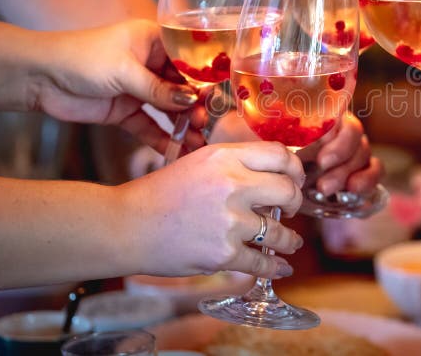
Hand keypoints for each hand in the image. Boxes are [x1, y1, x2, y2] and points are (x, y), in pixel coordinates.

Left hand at [32, 19, 204, 153]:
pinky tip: (176, 150)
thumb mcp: (125, 70)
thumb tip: (191, 101)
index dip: (204, 79)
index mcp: (153, 41)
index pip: (188, 60)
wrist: (39, 77)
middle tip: (205, 124)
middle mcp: (151, 64)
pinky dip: (163, 138)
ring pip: (169, 109)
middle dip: (196, 106)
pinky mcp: (126, 111)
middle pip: (183, 87)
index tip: (216, 98)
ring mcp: (139, 88)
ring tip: (198, 143)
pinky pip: (151, 126)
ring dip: (183, 125)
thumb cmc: (81, 58)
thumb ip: (159, 89)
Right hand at [123, 142, 304, 278]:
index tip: (295, 179)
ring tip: (291, 242)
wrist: (125, 225)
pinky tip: (279, 266)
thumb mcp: (198, 162)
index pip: (280, 155)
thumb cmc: (159, 193)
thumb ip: (234, 165)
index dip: (295, 169)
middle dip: (295, 202)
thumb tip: (273, 175)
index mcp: (225, 157)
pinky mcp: (222, 253)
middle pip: (288, 191)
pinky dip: (274, 266)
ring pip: (280, 232)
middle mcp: (231, 184)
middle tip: (291, 208)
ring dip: (290, 240)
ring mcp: (229, 221)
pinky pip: (261, 262)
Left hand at [209, 110, 382, 196]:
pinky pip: (371, 174)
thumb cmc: (250, 142)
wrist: (247, 165)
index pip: (346, 124)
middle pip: (358, 144)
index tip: (321, 160)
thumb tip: (273, 126)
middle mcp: (339, 133)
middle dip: (342, 166)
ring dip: (349, 177)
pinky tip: (351, 194)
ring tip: (325, 191)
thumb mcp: (255, 133)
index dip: (339, 142)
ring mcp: (348, 154)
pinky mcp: (351, 175)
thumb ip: (267, 128)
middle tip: (321, 185)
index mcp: (323, 117)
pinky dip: (366, 183)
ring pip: (365, 160)